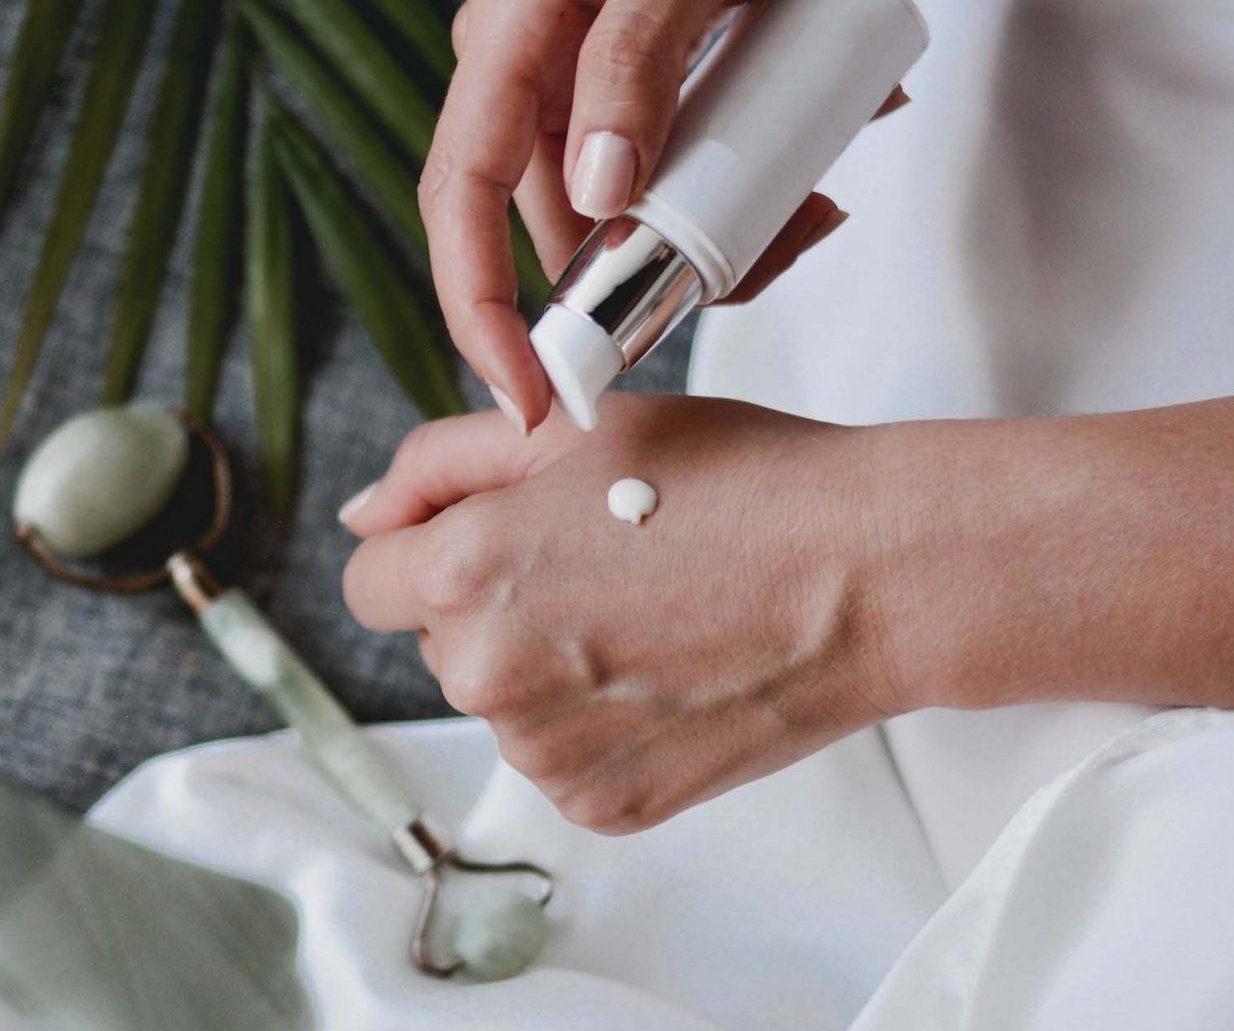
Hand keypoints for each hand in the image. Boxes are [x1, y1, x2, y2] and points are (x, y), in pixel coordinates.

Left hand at [339, 395, 908, 832]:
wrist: (869, 574)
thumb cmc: (737, 482)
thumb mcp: (572, 428)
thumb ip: (440, 464)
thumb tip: (364, 517)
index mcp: (463, 576)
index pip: (372, 579)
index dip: (428, 545)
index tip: (499, 533)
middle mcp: (486, 679)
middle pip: (439, 641)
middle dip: (496, 601)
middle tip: (607, 559)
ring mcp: (546, 755)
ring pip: (504, 702)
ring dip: (549, 663)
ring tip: (655, 611)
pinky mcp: (604, 805)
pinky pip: (564, 755)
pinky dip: (601, 721)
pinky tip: (672, 668)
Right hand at [422, 0, 868, 431]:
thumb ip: (639, 59)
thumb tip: (598, 197)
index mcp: (512, 18)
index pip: (461, 189)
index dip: (477, 304)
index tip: (526, 389)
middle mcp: (524, 56)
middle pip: (541, 220)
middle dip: (626, 281)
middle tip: (727, 291)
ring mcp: (574, 76)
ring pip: (611, 212)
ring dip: (700, 241)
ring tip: (805, 210)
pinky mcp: (629, 88)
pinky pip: (657, 178)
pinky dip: (724, 203)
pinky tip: (801, 184)